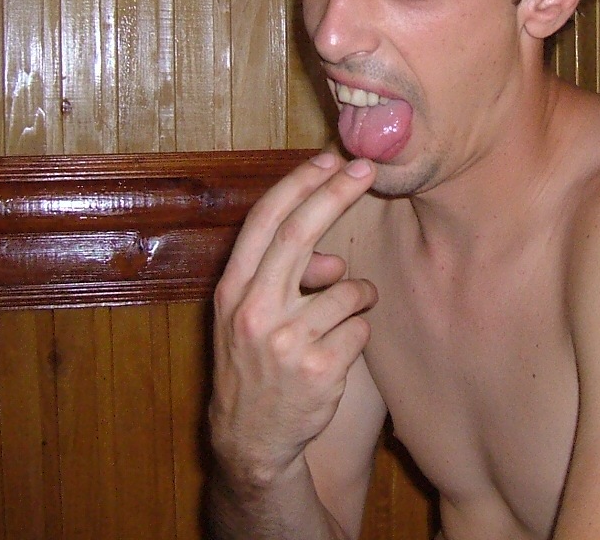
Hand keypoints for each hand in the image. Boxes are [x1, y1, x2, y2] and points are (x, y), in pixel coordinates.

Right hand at [209, 151, 378, 490]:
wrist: (251, 439)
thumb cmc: (255, 364)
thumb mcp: (245, 317)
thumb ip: (279, 277)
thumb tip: (332, 258)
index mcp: (233, 290)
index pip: (264, 222)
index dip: (298, 185)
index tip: (327, 160)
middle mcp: (254, 311)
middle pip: (301, 234)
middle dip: (337, 194)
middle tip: (366, 169)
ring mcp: (287, 342)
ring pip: (346, 289)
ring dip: (359, 293)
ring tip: (344, 314)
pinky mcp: (321, 369)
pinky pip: (360, 328)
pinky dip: (359, 331)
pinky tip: (338, 351)